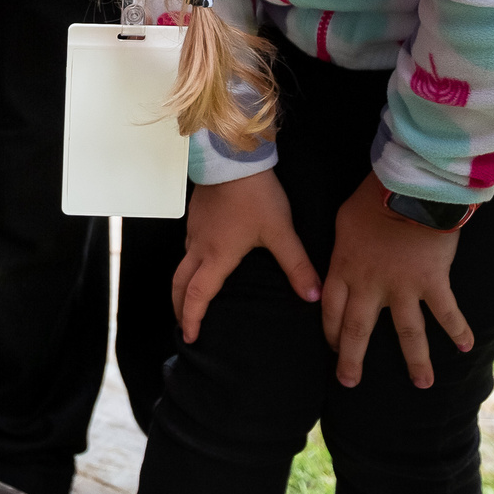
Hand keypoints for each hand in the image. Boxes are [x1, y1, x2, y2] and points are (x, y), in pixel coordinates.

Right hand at [171, 170, 320, 344]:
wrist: (233, 157)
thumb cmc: (255, 195)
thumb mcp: (280, 232)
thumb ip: (297, 265)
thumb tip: (314, 296)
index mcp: (217, 256)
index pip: (197, 295)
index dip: (191, 318)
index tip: (189, 336)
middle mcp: (200, 246)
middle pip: (179, 284)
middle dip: (180, 307)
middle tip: (184, 324)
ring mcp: (195, 230)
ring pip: (181, 265)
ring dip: (182, 286)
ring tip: (191, 298)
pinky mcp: (196, 216)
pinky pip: (187, 247)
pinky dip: (189, 265)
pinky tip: (203, 262)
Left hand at [322, 175, 473, 389]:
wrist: (409, 188)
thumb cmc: (373, 197)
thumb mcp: (345, 221)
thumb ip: (344, 247)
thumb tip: (346, 257)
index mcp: (344, 268)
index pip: (331, 310)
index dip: (330, 331)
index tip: (333, 346)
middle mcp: (370, 286)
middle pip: (357, 331)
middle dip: (351, 359)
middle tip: (349, 381)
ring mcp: (402, 288)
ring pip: (407, 334)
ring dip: (416, 361)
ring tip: (422, 384)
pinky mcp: (433, 282)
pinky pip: (446, 313)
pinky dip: (458, 330)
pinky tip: (467, 347)